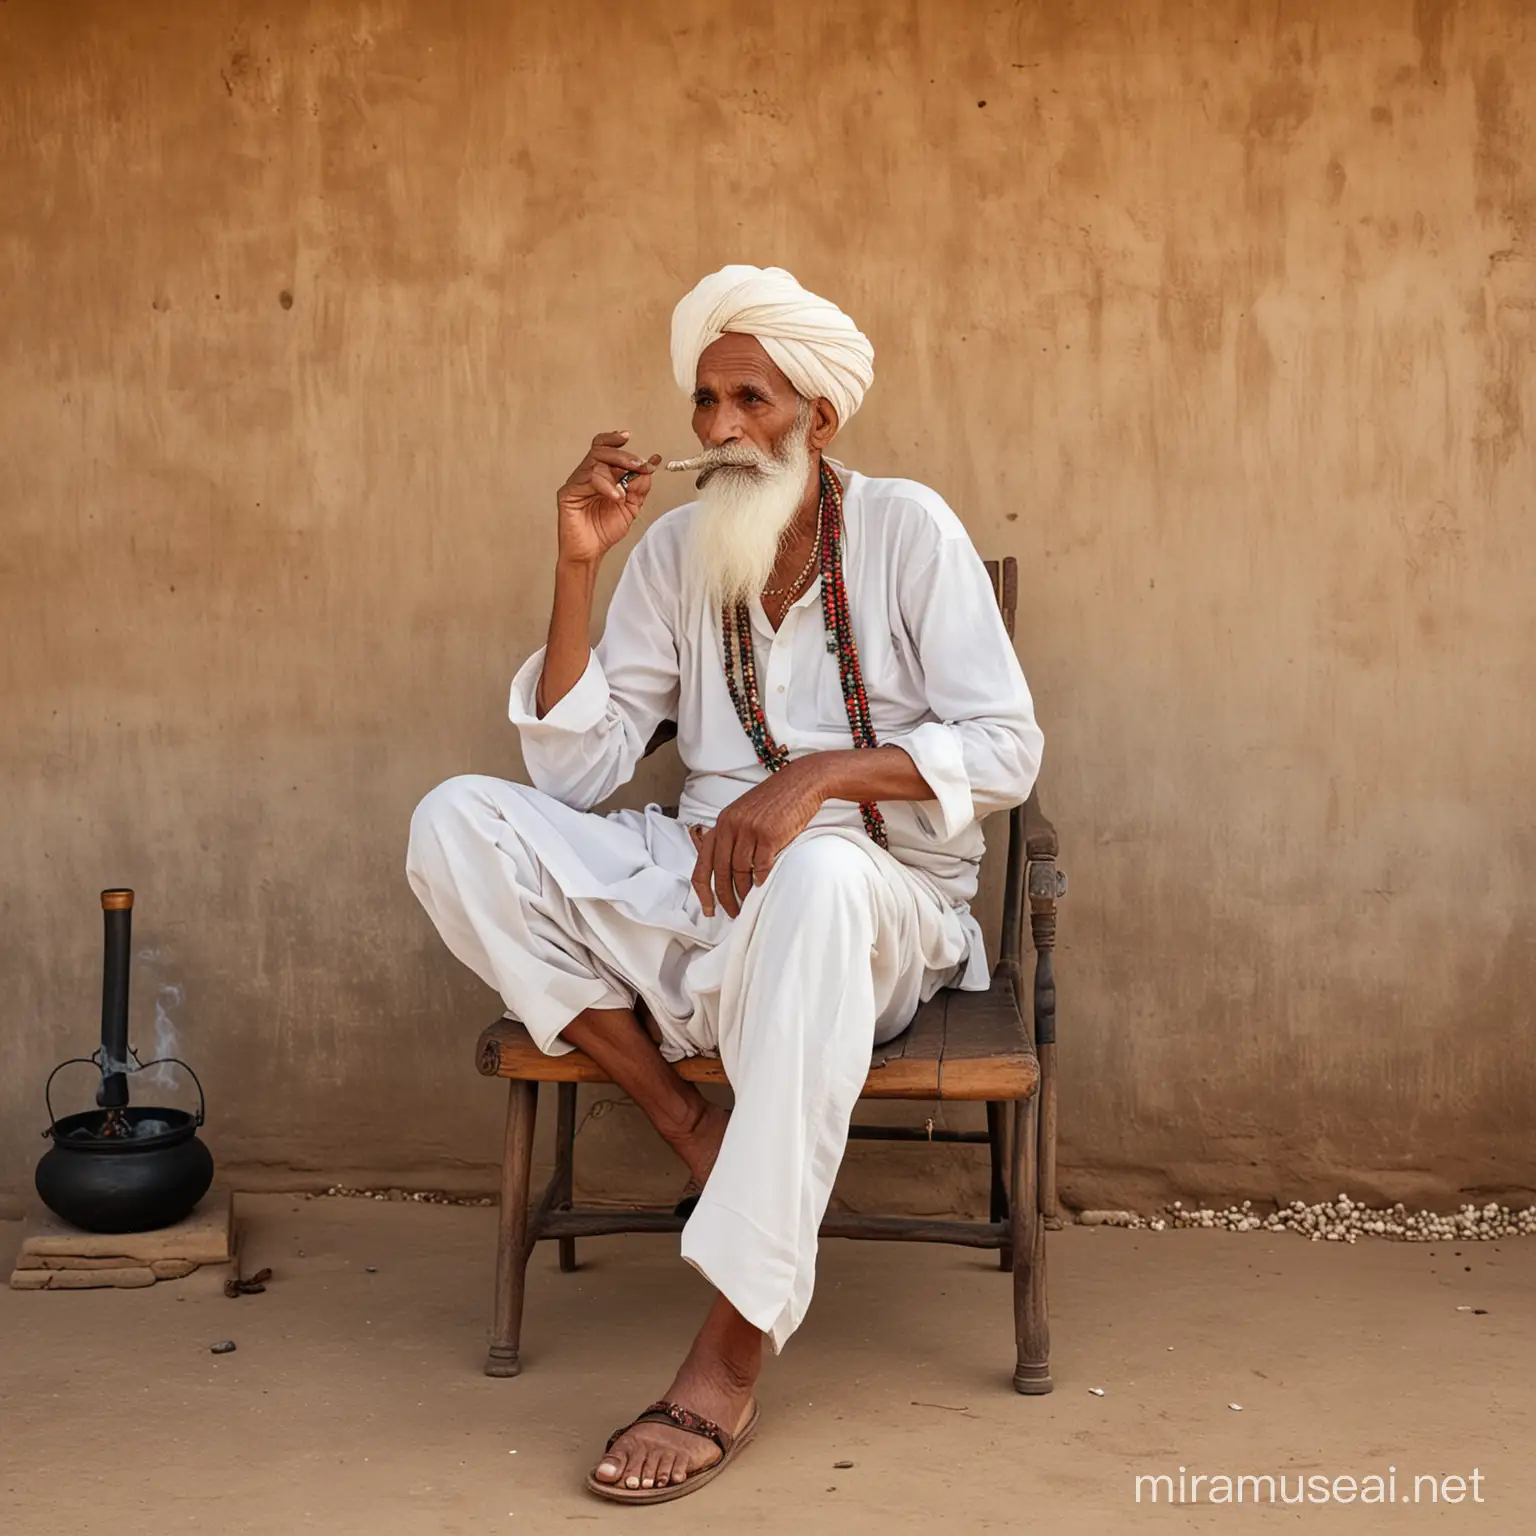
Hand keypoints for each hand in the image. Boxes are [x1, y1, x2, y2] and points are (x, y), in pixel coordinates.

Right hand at [556, 430, 661, 565]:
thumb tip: (650, 466)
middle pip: (601, 450)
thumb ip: (640, 486)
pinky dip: (605, 485)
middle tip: (639, 464)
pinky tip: (616, 497)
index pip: (606, 448)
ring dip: (615, 473)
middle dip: (623, 455)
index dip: (615, 440)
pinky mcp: (568, 493)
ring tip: (624, 494)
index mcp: (602, 475)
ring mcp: (577, 482)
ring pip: (595, 462)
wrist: (590, 552)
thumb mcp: (632, 507)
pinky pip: (587, 479)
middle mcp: (588, 475)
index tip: (627, 437)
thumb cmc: (605, 530)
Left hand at [690, 759, 827, 918]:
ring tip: (749, 903)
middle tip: (733, 913)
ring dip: (745, 892)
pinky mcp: (769, 834)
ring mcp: (750, 829)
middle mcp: (731, 825)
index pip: (703, 863)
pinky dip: (761, 879)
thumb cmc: (776, 801)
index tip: (709, 908)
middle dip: (726, 898)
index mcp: (722, 823)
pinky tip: (763, 885)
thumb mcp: (745, 813)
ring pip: (740, 872)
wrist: (801, 782)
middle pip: (721, 872)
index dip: (703, 891)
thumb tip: (727, 870)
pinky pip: (761, 866)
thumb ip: (733, 836)